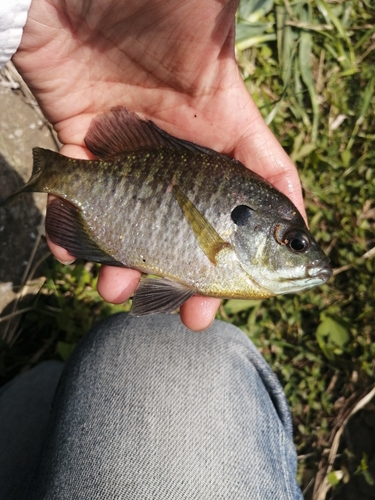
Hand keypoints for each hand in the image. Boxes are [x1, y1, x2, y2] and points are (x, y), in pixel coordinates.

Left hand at [13, 0, 304, 329]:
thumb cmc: (149, 6)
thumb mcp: (214, 45)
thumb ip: (249, 115)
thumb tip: (287, 185)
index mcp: (217, 130)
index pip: (250, 195)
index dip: (260, 244)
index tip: (258, 285)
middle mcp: (175, 150)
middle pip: (191, 228)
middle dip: (193, 278)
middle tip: (193, 315)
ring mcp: (125, 153)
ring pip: (132, 226)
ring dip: (127, 268)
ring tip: (117, 289)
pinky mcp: (79, 146)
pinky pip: (77, 202)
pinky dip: (72, 234)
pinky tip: (73, 255)